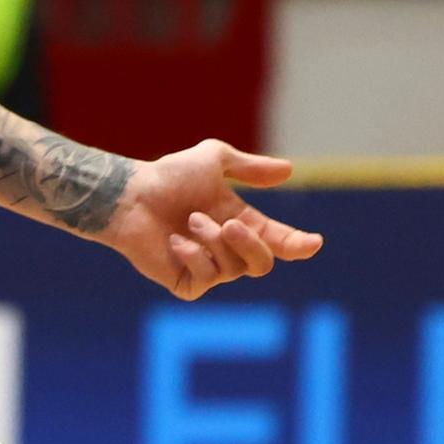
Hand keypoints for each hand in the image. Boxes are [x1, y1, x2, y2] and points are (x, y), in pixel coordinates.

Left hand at [103, 140, 320, 298]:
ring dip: (213, 240)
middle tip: (231, 224)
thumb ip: (251, 168)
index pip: (278, 241)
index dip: (298, 245)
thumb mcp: (213, 160)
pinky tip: (174, 242)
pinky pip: (206, 279)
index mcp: (242, 223)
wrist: (130, 195)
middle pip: (263, 264)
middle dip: (251, 245)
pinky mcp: (186, 284)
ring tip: (190, 221)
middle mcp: (228, 249)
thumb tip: (289, 170)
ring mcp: (208, 269)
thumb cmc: (168, 176)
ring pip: (234, 269)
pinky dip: (193, 256)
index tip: (313, 243)